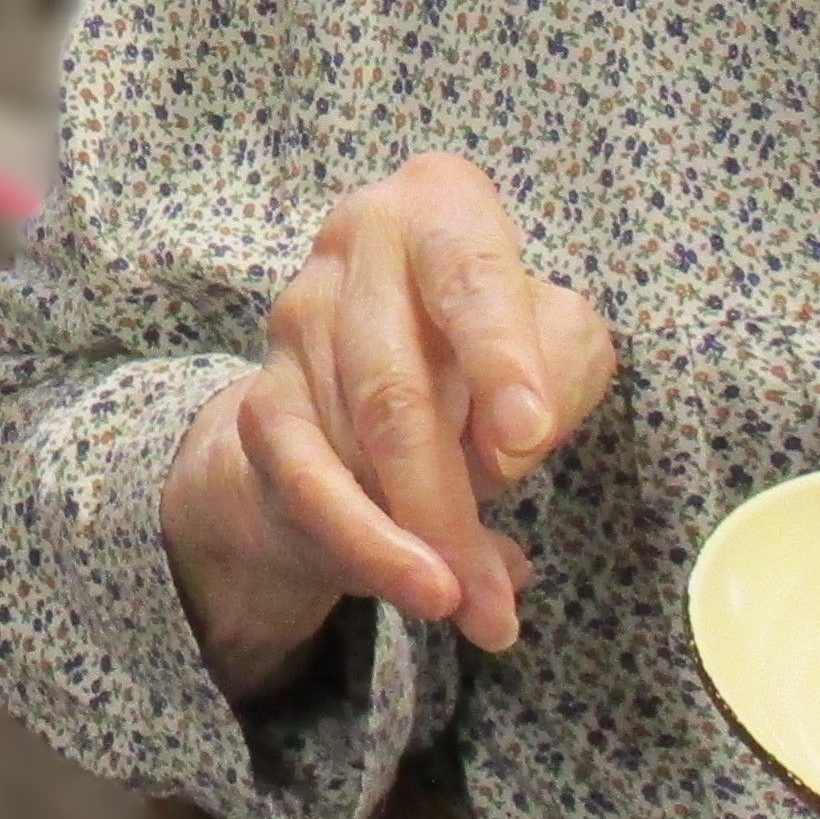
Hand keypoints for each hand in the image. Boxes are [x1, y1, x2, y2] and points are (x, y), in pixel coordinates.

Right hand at [157, 155, 616, 700]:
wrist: (372, 374)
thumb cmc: (486, 345)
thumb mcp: (556, 341)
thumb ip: (558, 372)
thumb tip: (507, 448)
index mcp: (440, 206)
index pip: (471, 275)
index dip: (501, 358)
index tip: (530, 436)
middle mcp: (357, 242)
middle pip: (401, 388)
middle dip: (452, 503)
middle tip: (498, 590)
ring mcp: (298, 318)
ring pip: (360, 448)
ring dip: (422, 544)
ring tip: (480, 613)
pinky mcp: (262, 400)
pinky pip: (308, 484)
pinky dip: (366, 546)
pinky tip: (414, 587)